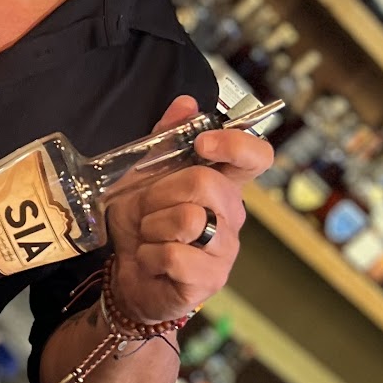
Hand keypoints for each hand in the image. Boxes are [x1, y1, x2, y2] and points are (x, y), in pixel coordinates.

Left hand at [106, 94, 272, 323]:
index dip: (236, 144)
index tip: (203, 143)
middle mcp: (232, 215)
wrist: (126, 274)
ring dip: (152, 226)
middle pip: (208, 184)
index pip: (257, 157)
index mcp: (224, 185)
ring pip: (189, 219)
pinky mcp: (210, 279)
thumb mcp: (144, 175)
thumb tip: (185, 102)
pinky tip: (150, 260)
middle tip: (148, 209)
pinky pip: (174, 255)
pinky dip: (149, 256)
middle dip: (162, 193)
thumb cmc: (142, 224)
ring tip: (149, 236)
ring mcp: (225, 249)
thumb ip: (165, 138)